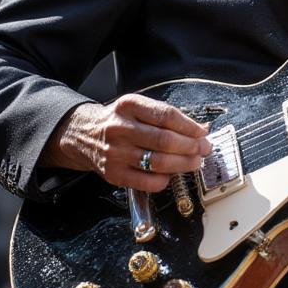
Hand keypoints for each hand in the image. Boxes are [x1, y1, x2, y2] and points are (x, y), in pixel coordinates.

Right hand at [40, 94, 211, 191]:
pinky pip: (146, 181)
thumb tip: (200, 129)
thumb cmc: (118, 121)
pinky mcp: (113, 174)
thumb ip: (168, 117)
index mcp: (129, 106)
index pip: (166, 116)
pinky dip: (164, 180)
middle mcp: (120, 128)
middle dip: (190, 147)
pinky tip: (171, 175)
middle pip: (164, 140)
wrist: (83, 135)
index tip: (202, 133)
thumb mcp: (138, 108)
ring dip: (182, 164)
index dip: (189, 126)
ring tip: (194, 163)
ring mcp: (115, 153)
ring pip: (157, 162)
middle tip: (203, 150)